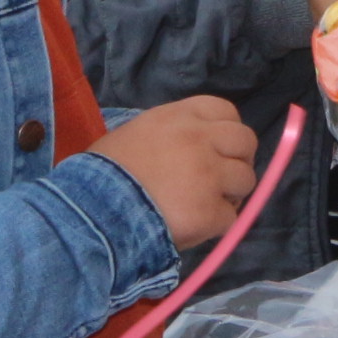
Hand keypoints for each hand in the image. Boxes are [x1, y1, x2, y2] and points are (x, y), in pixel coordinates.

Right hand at [92, 96, 257, 248]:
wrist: (92, 212)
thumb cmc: (101, 175)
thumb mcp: (132, 134)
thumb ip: (169, 134)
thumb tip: (191, 147)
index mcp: (178, 117)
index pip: (226, 110)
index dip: (227, 131)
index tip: (219, 149)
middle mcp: (199, 139)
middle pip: (246, 141)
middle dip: (238, 161)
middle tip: (220, 180)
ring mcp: (208, 175)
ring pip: (246, 180)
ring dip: (230, 195)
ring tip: (202, 206)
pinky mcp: (210, 211)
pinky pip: (231, 218)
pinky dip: (215, 226)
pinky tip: (192, 227)